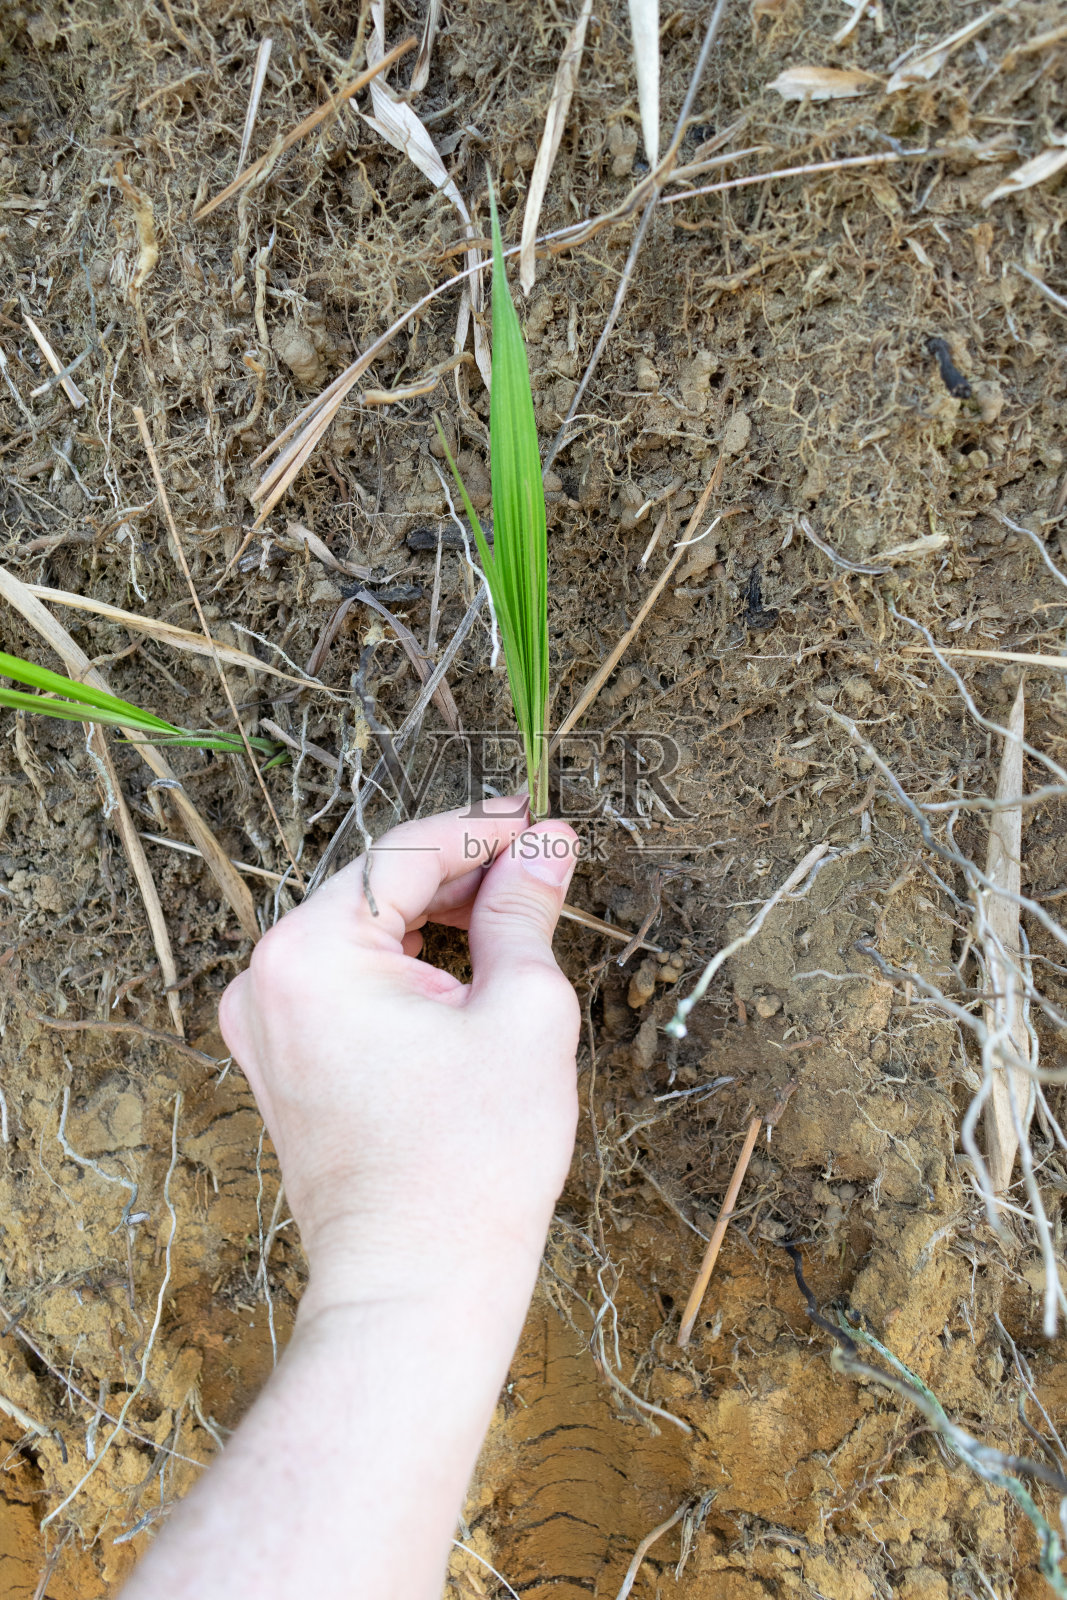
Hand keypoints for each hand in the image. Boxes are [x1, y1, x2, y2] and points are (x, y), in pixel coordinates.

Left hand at [218, 801, 581, 1319]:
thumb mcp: (522, 1011)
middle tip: (541, 864)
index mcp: (310, 953)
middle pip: (374, 889)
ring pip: (360, 933)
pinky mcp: (279, 1060)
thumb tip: (545, 845)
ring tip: (513, 916)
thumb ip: (523, 911)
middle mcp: (265, 979)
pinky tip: (462, 966)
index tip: (537, 816)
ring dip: (433, 917)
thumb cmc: (474, 1162)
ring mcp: (263, 1024)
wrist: (416, 1288)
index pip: (404, 854)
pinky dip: (402, 964)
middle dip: (460, 874)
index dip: (479, 829)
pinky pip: (344, 982)